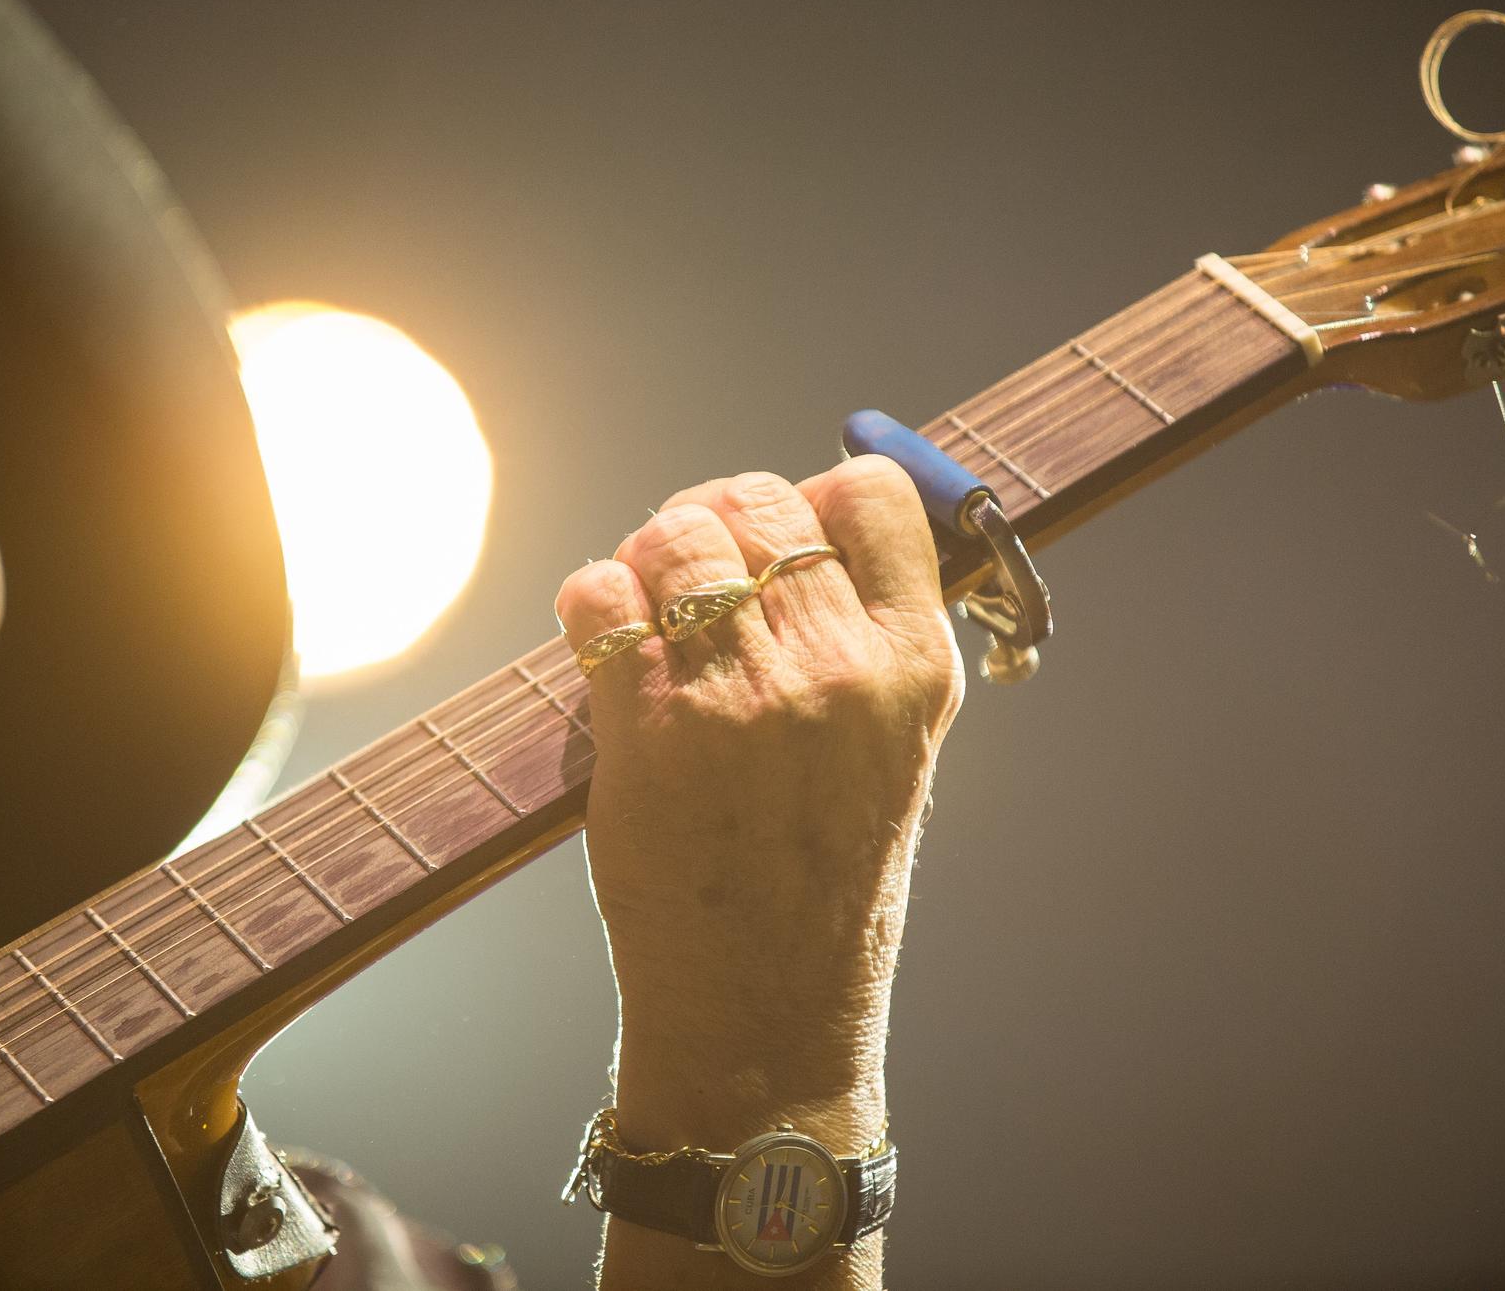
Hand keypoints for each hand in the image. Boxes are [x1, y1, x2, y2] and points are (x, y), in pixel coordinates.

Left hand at [556, 460, 962, 1287]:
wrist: (766, 1009)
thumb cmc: (825, 878)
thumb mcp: (895, 751)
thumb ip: (869, 638)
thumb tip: (805, 525)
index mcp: (914, 666)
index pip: (868, 495)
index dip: (811, 494)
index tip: (782, 529)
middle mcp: (836, 667)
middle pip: (757, 500)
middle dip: (713, 519)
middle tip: (692, 568)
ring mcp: (741, 694)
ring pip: (675, 535)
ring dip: (646, 557)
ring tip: (643, 608)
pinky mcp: (649, 726)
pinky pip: (600, 593)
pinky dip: (590, 602)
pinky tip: (601, 643)